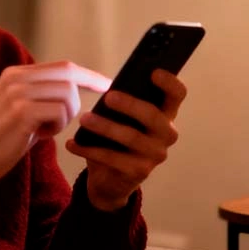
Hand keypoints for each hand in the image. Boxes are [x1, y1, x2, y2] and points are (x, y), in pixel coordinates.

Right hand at [0, 61, 110, 189]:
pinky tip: (40, 136)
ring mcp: (18, 93)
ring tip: (46, 130)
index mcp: (15, 74)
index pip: (61, 66)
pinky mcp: (21, 111)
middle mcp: (16, 78)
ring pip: (67, 93)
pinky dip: (58, 126)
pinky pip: (60, 111)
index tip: (106, 84)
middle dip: (84, 92)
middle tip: (82, 112)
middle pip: (68, 74)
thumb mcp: (17, 109)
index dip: (87, 75)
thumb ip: (39, 97)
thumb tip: (71, 92)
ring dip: (66, 116)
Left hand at [65, 69, 186, 210]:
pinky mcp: (139, 171)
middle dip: (130, 104)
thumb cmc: (116, 137)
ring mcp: (155, 155)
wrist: (110, 177)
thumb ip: (122, 102)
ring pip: (131, 137)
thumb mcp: (121, 118)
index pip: (177, 95)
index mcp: (165, 114)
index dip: (169, 82)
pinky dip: (89, 150)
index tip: (154, 72)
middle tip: (109, 96)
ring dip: (105, 126)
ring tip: (83, 119)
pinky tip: (72, 143)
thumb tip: (111, 89)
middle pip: (153, 115)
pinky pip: (112, 158)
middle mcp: (166, 134)